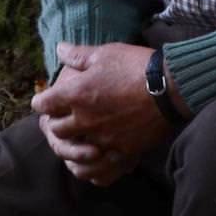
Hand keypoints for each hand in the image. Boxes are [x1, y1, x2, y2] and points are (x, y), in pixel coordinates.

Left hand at [31, 42, 173, 185]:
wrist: (173, 88)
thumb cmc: (137, 66)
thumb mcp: (106, 54)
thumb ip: (78, 55)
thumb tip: (59, 49)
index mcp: (76, 94)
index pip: (43, 104)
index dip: (43, 102)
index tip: (48, 100)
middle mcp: (85, 119)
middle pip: (56, 130)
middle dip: (56, 123)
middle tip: (63, 118)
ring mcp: (103, 138)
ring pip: (75, 149)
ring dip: (75, 143)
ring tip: (82, 136)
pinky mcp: (122, 151)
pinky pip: (99, 166)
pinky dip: (95, 161)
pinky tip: (98, 154)